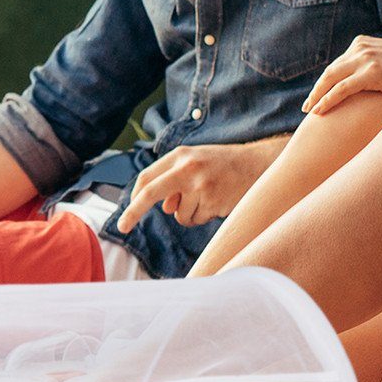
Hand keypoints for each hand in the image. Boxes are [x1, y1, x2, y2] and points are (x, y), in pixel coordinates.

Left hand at [116, 139, 279, 231]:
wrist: (258, 164)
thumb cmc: (222, 164)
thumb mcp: (195, 162)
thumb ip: (174, 179)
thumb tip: (164, 207)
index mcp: (180, 155)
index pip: (147, 177)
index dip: (134, 197)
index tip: (126, 212)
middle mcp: (187, 168)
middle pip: (150, 193)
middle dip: (133, 212)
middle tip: (122, 226)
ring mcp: (200, 186)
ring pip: (178, 215)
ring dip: (188, 213)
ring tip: (208, 197)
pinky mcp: (213, 202)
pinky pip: (195, 220)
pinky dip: (202, 216)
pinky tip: (216, 202)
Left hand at [304, 37, 381, 117]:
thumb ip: (373, 67)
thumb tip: (362, 82)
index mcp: (364, 42)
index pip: (338, 64)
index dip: (326, 82)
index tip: (318, 96)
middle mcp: (362, 46)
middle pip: (331, 71)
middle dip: (317, 89)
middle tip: (307, 106)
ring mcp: (367, 58)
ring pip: (331, 79)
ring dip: (317, 96)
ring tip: (309, 112)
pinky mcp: (372, 72)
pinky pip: (342, 89)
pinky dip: (328, 100)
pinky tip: (320, 112)